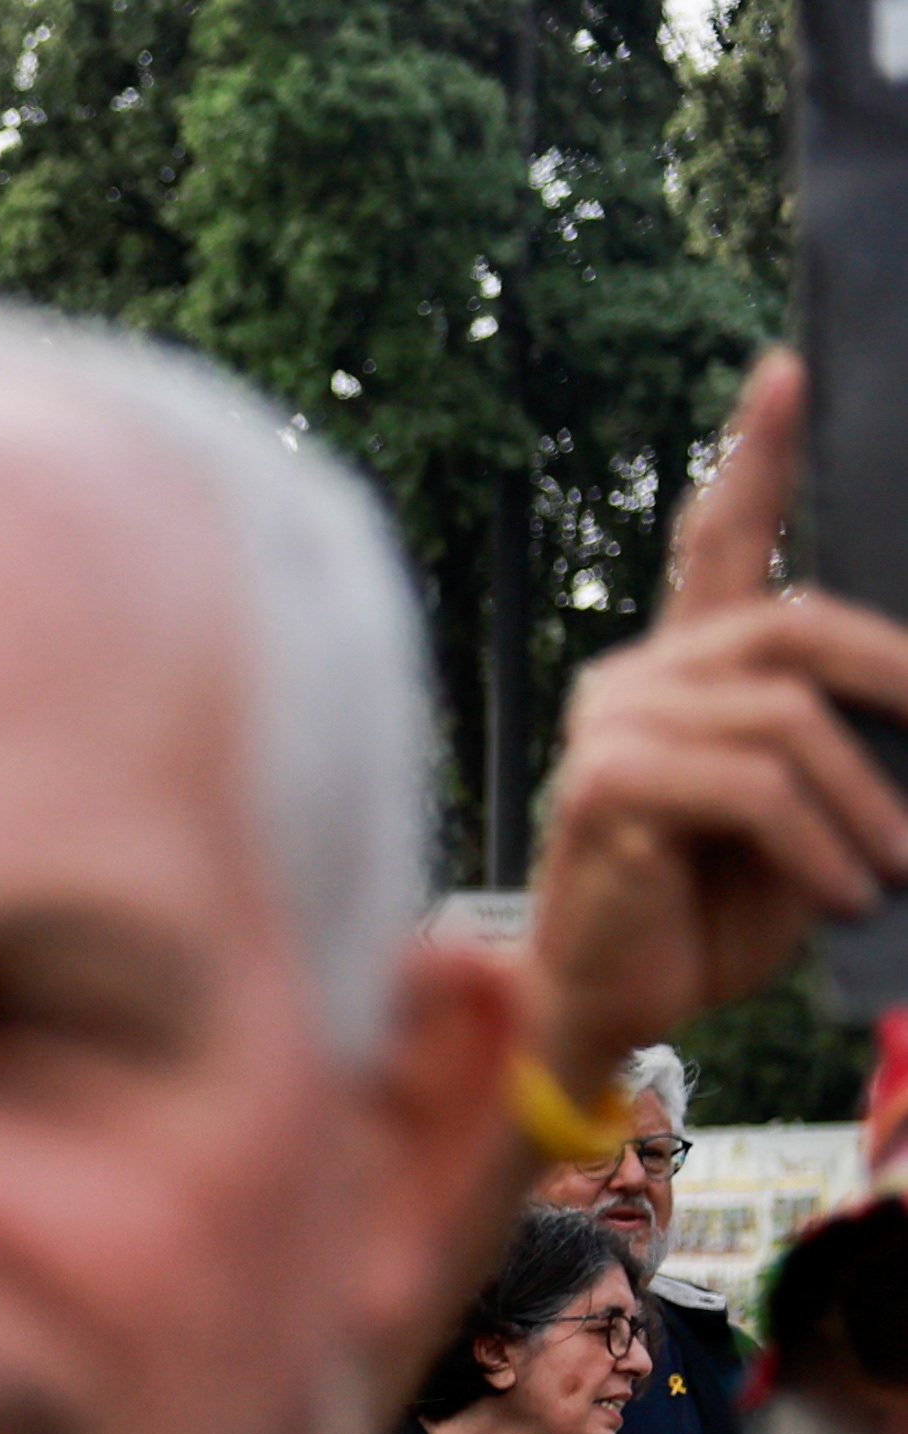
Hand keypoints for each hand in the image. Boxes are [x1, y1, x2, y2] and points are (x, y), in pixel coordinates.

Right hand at [528, 349, 907, 1085]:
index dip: (756, 458)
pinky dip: (818, 843)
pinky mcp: (604, 789)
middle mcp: (632, 680)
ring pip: (785, 715)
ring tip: (891, 866)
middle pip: (789, 623)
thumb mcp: (798, 813)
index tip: (790, 372)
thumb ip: (829, 743)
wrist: (605, 1011)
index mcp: (675, 673)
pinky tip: (839, 891)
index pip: (715, 544)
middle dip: (894, 677)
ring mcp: (609, 729)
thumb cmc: (705, 916)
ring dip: (865, 802)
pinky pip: (752, 785)